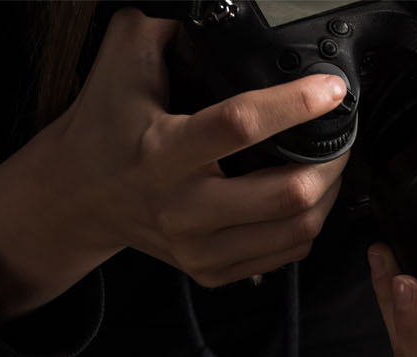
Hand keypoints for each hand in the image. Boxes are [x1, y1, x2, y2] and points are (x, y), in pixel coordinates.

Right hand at [0, 8, 350, 319]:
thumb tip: (209, 11)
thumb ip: (162, 29)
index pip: (241, 125)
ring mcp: (197, 247)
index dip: (295, 104)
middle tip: (340, 135)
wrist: (76, 198)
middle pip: (288, 194)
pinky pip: (287, 254)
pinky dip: (310, 223)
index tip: (330, 90)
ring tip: (330, 164)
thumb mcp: (121, 67)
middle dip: (330, 160)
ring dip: (329, 194)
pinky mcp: (211, 271)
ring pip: (298, 229)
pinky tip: (307, 198)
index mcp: (161, 152)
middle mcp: (181, 207)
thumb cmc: (104, 127)